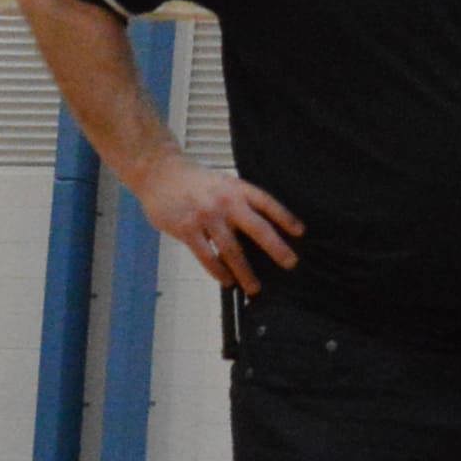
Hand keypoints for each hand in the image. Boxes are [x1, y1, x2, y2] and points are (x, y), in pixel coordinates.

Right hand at [136, 160, 300, 294]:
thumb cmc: (195, 182)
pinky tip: (226, 281)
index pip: (268, 203)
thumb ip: (239, 203)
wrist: (159, 173)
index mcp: (238, 189)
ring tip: (255, 288)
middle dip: (276, 248)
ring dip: (245, 271)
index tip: (301, 233)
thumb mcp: (223, 184)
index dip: (285, 217)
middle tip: (291, 264)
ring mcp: (206, 216)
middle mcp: (226, 202)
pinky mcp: (186, 229)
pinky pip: (206, 255)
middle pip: (257, 228)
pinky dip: (218, 270)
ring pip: (231, 249)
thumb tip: (257, 231)